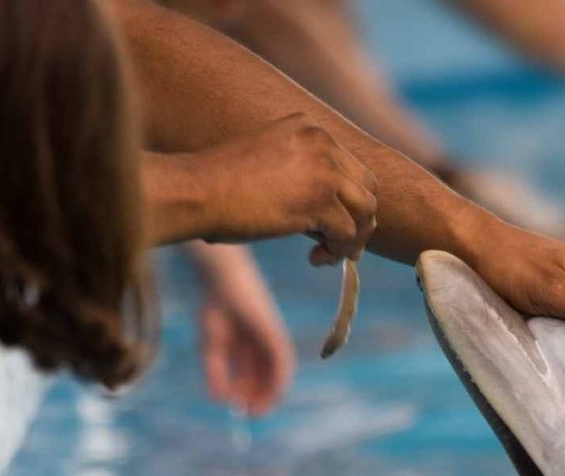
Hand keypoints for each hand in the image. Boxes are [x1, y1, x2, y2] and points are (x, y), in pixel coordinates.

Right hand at [186, 242, 294, 414]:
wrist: (219, 279)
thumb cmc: (213, 308)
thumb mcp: (211, 348)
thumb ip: (215, 374)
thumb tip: (219, 401)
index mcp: (246, 346)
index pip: (252, 375)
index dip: (248, 394)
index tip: (242, 411)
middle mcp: (261, 344)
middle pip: (265, 375)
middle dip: (260, 396)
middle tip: (252, 414)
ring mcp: (269, 337)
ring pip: (277, 370)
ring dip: (271, 391)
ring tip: (261, 408)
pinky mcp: (274, 330)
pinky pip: (283, 357)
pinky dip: (281, 375)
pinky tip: (277, 390)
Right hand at [189, 113, 377, 258]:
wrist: (196, 190)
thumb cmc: (218, 185)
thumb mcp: (267, 164)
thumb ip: (299, 176)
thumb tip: (328, 215)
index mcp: (308, 128)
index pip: (350, 166)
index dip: (346, 200)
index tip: (326, 222)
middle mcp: (322, 142)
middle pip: (367, 187)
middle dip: (358, 220)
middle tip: (336, 243)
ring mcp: (324, 170)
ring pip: (366, 211)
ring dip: (352, 239)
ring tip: (326, 253)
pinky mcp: (320, 200)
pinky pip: (349, 234)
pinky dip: (337, 252)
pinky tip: (315, 258)